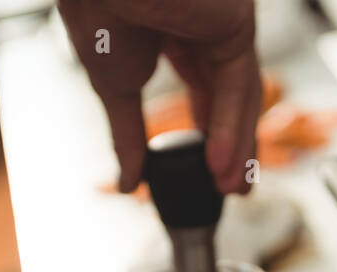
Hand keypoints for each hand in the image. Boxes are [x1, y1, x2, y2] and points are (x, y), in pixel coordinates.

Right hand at [58, 0, 259, 193]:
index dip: (208, 131)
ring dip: (237, 145)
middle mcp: (204, 21)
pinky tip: (220, 162)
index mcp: (172, 27)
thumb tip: (129, 184)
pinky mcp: (235, 21)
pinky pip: (238, 83)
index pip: (202, 85)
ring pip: (239, 92)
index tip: (208, 170)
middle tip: (232, 188)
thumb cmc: (96, 11)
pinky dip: (230, 126)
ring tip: (230, 188)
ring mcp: (223, 20)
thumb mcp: (115, 88)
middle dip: (234, 144)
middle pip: (230, 93)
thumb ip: (129, 138)